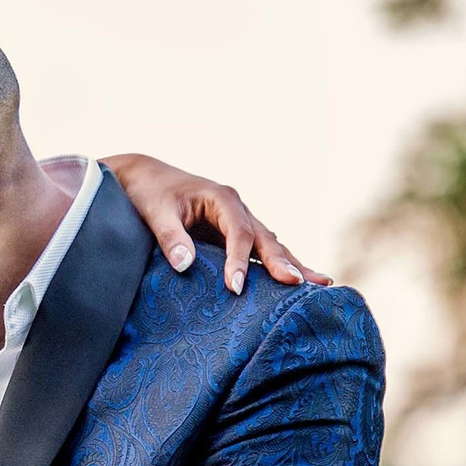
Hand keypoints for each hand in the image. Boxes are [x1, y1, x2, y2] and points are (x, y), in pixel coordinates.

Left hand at [100, 153, 332, 295]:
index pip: (239, 233)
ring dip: (291, 264)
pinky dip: (276, 265)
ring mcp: (238, 221)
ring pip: (269, 245)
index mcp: (223, 199)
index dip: (239, 261)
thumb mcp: (156, 212)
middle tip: (300, 285)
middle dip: (283, 262)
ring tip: (321, 284)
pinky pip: (258, 251)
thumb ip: (170, 237)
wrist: (145, 178)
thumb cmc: (150, 193)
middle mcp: (237, 208)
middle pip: (266, 238)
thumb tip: (184, 265)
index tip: (236, 287)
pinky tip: (295, 281)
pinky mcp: (232, 233)